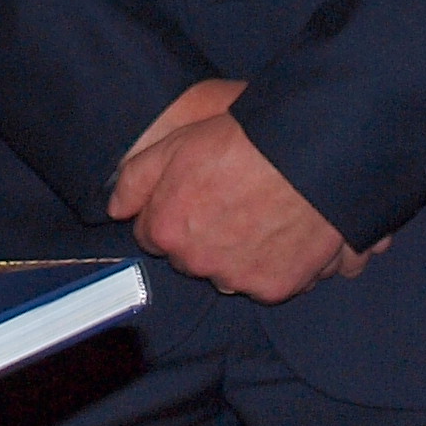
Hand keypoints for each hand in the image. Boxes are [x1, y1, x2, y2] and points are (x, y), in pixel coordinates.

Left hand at [108, 80, 365, 301]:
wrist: (309, 152)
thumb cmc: (244, 139)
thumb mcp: (176, 142)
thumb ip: (136, 179)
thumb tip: (116, 209)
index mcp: (168, 230)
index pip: (154, 235)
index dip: (173, 210)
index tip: (196, 192)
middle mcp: (198, 263)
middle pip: (192, 257)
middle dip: (204, 235)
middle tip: (233, 198)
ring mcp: (238, 279)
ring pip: (229, 272)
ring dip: (239, 253)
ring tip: (264, 212)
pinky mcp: (276, 286)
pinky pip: (267, 280)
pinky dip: (275, 262)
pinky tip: (286, 230)